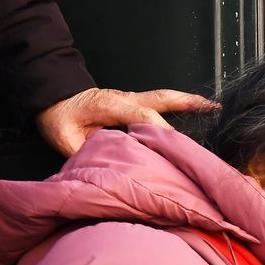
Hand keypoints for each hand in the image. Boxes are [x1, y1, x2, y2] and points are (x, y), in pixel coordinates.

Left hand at [34, 86, 217, 156]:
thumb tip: (107, 167)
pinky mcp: (130, 103)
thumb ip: (85, 152)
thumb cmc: (57, 117)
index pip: (143, 116)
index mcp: (110, 105)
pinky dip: (179, 103)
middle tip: (213, 110)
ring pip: (164, 97)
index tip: (176, 148)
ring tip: (214, 107)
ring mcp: (129, 99)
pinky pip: (159, 102)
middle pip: (162, 99)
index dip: (161, 131)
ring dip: (189, 102)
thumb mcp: (63, 139)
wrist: (50, 97)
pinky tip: (194, 109)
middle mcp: (125, 99)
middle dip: (188, 105)